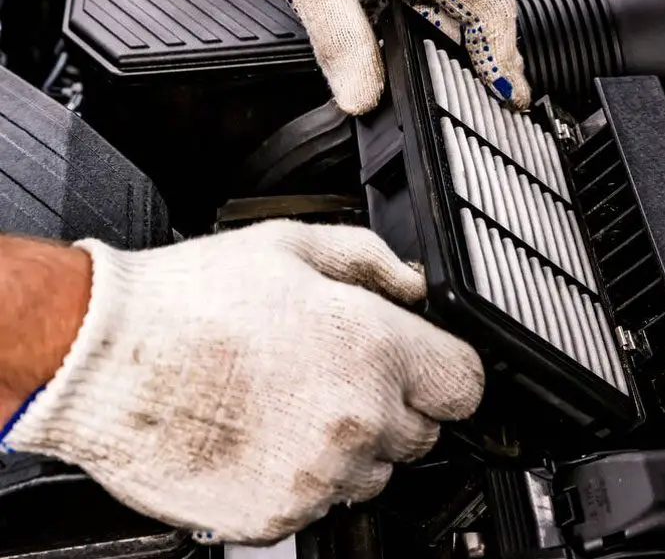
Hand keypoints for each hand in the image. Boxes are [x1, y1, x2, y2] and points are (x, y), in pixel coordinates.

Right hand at [2, 221, 482, 543]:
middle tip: (340, 377)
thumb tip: (412, 284)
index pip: (466, 386)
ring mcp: (319, 474)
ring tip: (293, 405)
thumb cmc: (190, 302)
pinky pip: (322, 502)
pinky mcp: (278, 513)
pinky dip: (305, 477)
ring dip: (352, 446)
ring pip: (374, 473)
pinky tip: (265, 437)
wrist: (104, 356)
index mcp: (372, 347)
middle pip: (423, 434)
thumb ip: (371, 260)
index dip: (449, 373)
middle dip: (394, 406)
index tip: (430, 370)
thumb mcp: (291, 245)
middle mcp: (356, 418)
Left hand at [249, 0, 530, 113]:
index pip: (487, 4)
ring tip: (473, 84)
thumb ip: (340, 38)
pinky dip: (433, 30)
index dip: (502, 53)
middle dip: (491, 55)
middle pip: (478, 7)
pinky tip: (422, 51)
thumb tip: (361, 98)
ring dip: (464, 44)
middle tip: (500, 100)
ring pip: (453, 3)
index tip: (509, 94)